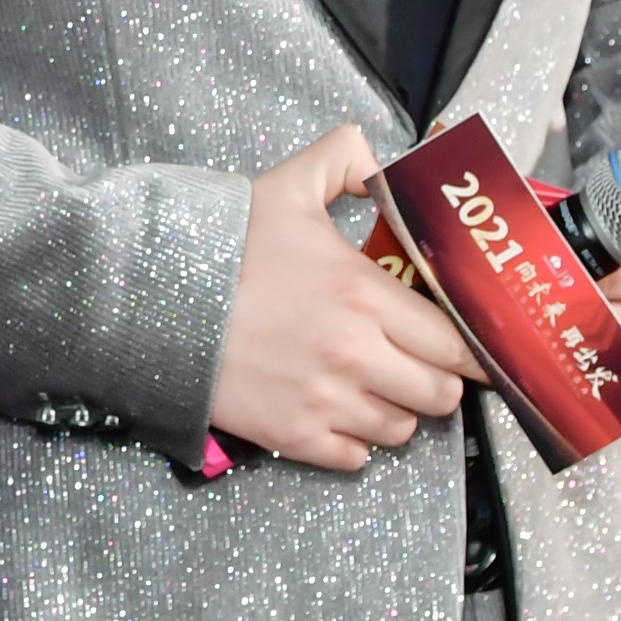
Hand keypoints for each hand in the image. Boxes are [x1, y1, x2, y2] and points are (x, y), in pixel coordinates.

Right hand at [207, 129, 480, 470]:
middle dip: (436, 380)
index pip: (454, 343)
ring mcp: (324, 400)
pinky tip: (338, 411)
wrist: (151, 299)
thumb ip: (344, 160)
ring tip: (374, 386)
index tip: (468, 349)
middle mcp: (355, 354)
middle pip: (439, 394)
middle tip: (417, 363)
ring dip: (395, 411)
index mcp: (364, 293)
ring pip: (400, 431)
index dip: (468, 350)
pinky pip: (356, 460)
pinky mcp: (293, 435)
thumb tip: (383, 165)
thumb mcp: (287, 186)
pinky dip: (355, 442)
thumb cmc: (223, 246)